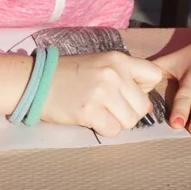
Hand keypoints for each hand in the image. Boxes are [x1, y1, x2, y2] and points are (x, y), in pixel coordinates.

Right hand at [39, 51, 165, 137]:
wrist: (37, 81)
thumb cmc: (69, 74)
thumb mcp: (100, 64)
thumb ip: (125, 77)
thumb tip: (146, 102)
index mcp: (118, 59)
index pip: (153, 75)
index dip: (145, 89)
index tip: (130, 93)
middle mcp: (113, 73)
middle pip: (142, 105)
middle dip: (129, 111)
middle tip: (109, 107)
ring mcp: (102, 92)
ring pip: (130, 121)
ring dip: (117, 122)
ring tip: (99, 112)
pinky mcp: (90, 111)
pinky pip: (113, 130)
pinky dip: (104, 129)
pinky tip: (90, 118)